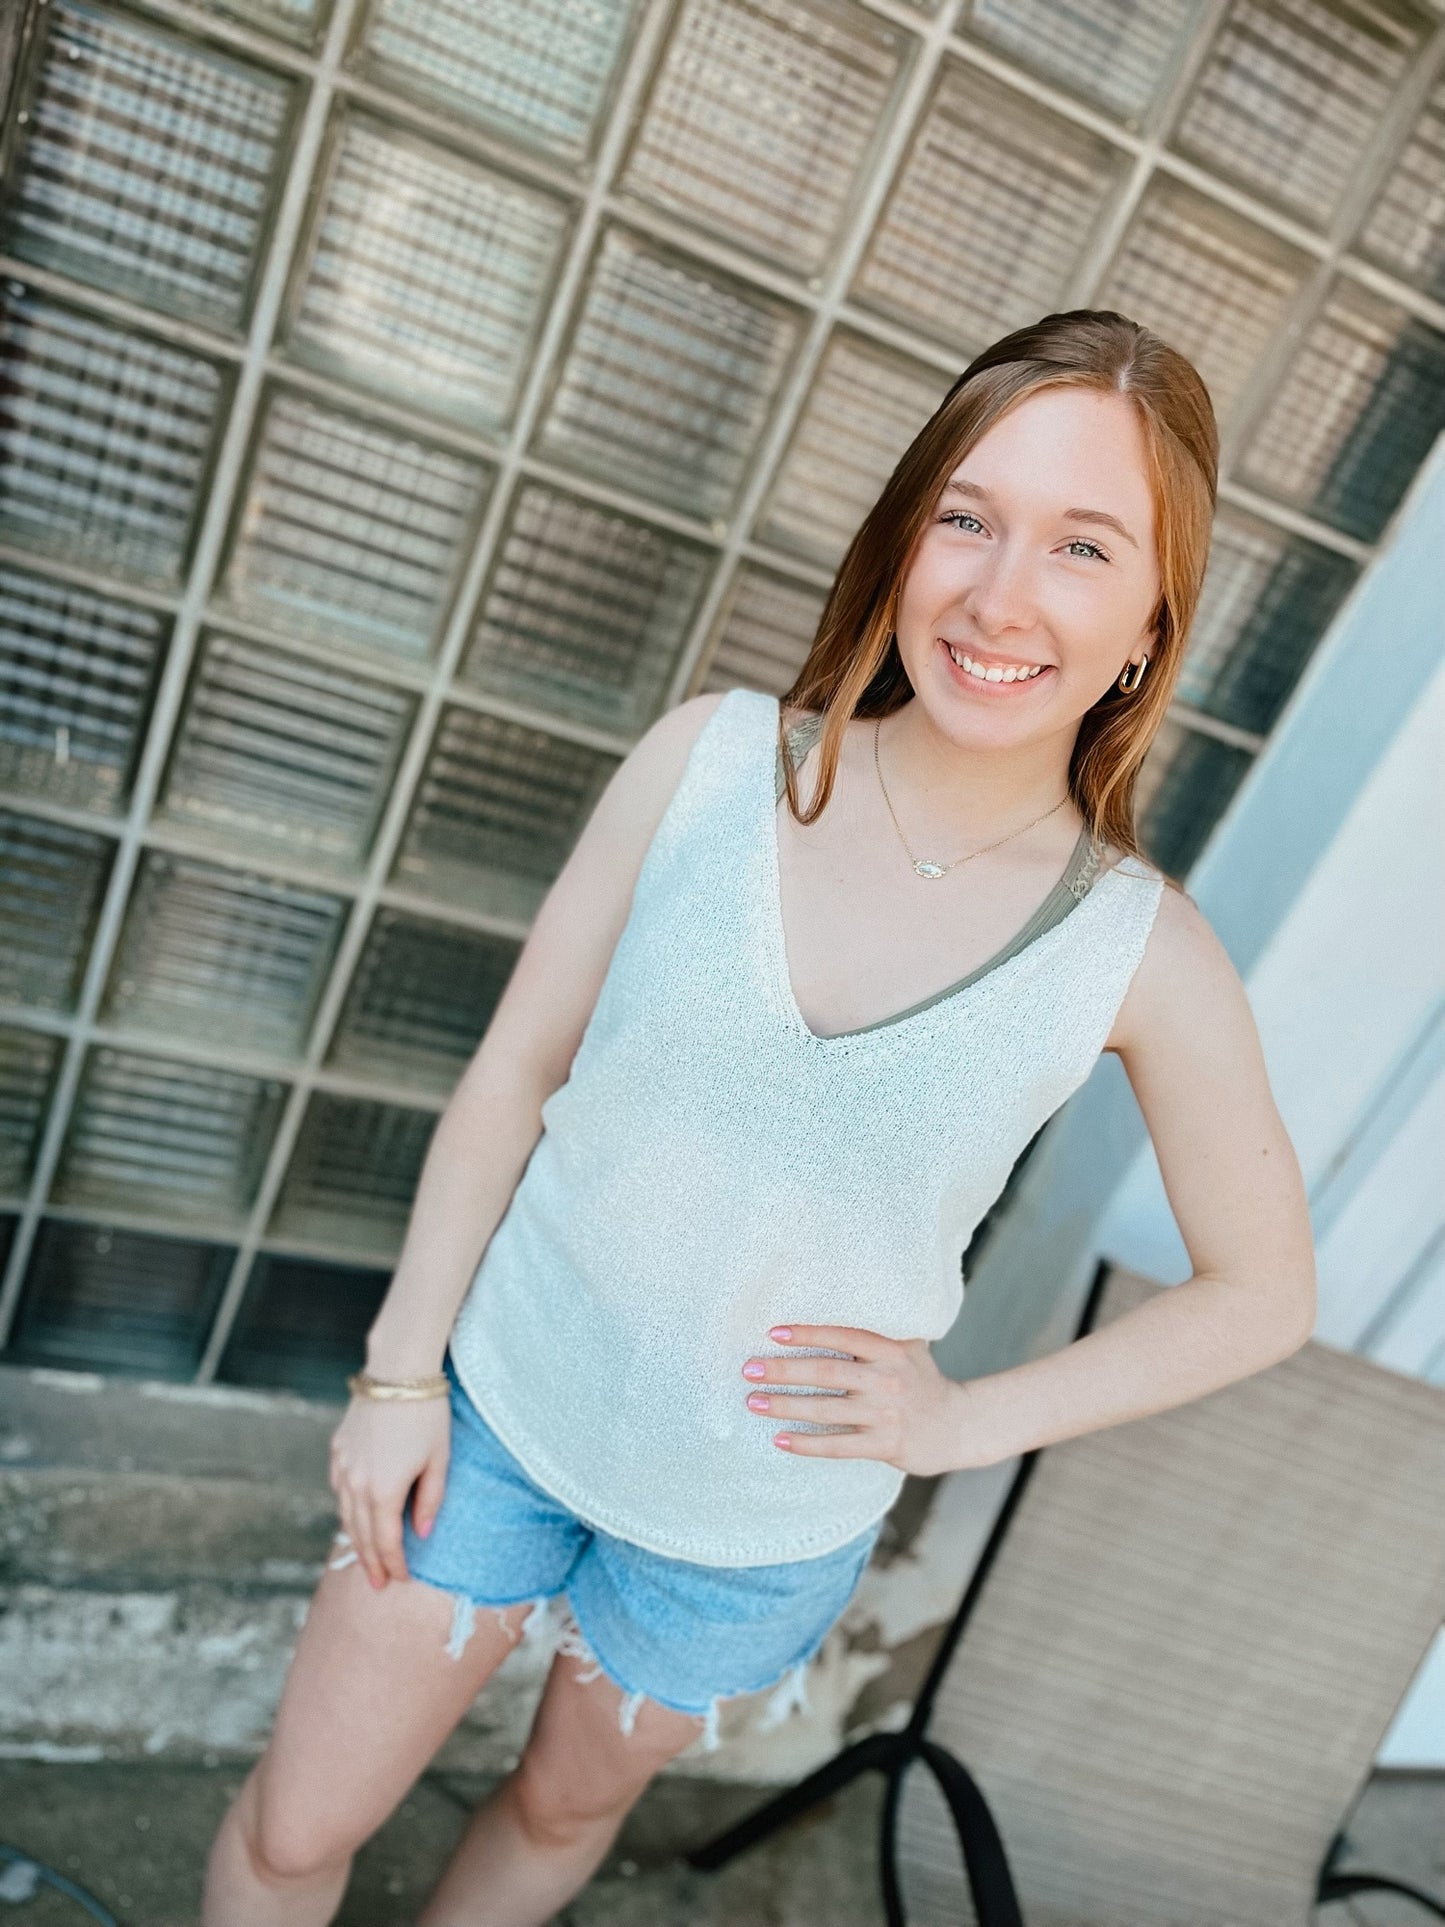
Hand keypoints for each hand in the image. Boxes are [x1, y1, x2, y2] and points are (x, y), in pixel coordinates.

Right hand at [328, 1395, 450, 1590]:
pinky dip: (347, 1509)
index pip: (386, 1541)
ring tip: (366, 1557)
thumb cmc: (427, 1414)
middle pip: (361, 1534)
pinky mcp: (338, 1449)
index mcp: (383, 1491)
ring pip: (345, 1514)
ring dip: (356, 1539)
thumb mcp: (439, 1459)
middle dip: (370, 1561)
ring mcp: (343, 1466)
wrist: (397, 1372)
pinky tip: (354, 1517)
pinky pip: (339, 1489)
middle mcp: (356, 1484)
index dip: (393, 1564)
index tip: (399, 1579)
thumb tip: (422, 1533)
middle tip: (376, 1584)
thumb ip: (430, 1500)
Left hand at [741, 1325, 970, 1475]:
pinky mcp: (885, 1445)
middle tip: (748, 1369)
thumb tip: (829, 1305)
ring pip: (825, 1410)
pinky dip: (806, 1444)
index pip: (842, 1336)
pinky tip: (780, 1440)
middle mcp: (887, 1379)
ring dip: (785, 1405)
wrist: (958, 1426)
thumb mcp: (908, 1347)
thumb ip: (876, 1332)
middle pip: (826, 1372)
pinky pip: (838, 1445)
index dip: (807, 1333)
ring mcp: (886, 1414)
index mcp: (890, 1350)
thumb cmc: (922, 1381)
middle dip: (783, 1370)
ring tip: (753, 1402)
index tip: (773, 1333)